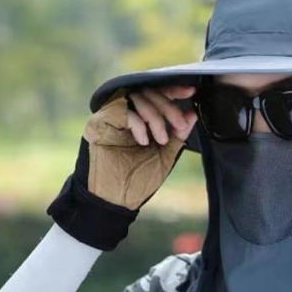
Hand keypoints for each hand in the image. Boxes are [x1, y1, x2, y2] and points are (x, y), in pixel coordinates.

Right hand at [46, 83, 197, 250]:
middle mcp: (128, 113)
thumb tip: (192, 114)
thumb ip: (177, 136)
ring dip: (155, 116)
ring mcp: (113, 116)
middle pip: (149, 92)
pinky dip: (138, 123)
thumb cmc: (138, 180)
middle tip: (179, 125)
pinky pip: (122, 109)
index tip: (191, 92)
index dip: (174, 90)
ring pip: (137, 97)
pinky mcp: (100, 121)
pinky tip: (143, 140)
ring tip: (161, 139)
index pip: (158, 95)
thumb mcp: (165, 156)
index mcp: (144, 119)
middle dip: (169, 107)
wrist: (115, 200)